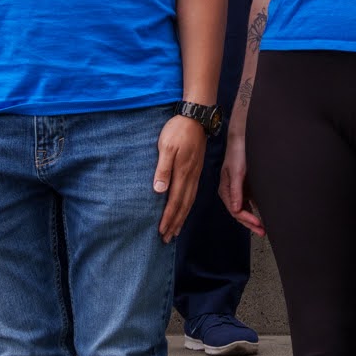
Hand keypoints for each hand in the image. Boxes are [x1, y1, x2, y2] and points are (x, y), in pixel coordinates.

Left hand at [153, 115, 207, 242]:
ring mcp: (195, 173)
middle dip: (175, 223)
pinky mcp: (196, 169)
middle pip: (183, 206)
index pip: (175, 202)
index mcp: (183, 173)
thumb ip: (163, 169)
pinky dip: (188, 206)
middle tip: (167, 238)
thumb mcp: (166, 147)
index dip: (168, 218)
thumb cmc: (178, 130)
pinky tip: (185, 208)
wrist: (196, 117)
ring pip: (189, 201)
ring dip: (182, 217)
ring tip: (176, 229)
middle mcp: (191, 177)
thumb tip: (159, 191)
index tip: (162, 232)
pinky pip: (193, 193)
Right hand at [218, 134, 264, 236]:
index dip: (247, 219)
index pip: (235, 210)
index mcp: (225, 190)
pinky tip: (263, 213)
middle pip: (240, 213)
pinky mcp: (245, 186)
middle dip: (250, 223)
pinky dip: (255, 209)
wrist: (242, 138)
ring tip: (263, 227)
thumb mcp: (236, 172)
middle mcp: (231, 192)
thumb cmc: (237, 153)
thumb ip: (235, 191)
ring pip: (245, 209)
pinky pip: (250, 201)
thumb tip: (235, 210)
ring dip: (253, 218)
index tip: (258, 223)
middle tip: (262, 231)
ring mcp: (238, 189)